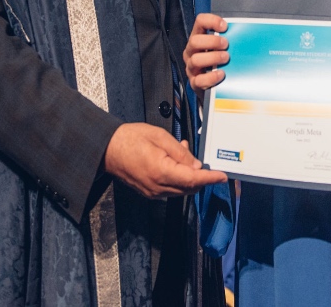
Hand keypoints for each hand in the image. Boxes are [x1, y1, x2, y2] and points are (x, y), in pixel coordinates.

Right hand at [102, 122, 226, 198]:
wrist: (108, 149)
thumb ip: (180, 153)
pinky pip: (170, 190)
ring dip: (188, 176)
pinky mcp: (149, 192)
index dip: (210, 178)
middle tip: (199, 156)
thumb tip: (196, 165)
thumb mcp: (160, 137)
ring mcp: (153, 192)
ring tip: (182, 153)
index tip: (223, 176)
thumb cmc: (130, 139)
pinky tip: (173, 162)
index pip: (192, 180)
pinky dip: (178, 179)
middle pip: (189, 188)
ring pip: (181, 190)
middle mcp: (158, 187)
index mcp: (161, 171)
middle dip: (200, 176)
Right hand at [183, 13, 228, 90]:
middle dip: (212, 41)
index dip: (212, 21)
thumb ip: (229, 39)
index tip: (225, 27)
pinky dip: (211, 77)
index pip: (200, 21)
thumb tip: (246, 34)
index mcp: (199, 37)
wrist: (214, 85)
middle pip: (195, 41)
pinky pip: (199, 80)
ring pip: (196, 60)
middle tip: (226, 45)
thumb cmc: (220, 61)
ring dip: (213, 58)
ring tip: (226, 58)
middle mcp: (191, 51)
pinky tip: (222, 74)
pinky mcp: (194, 83)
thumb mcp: (222, 47)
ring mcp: (191, 67)